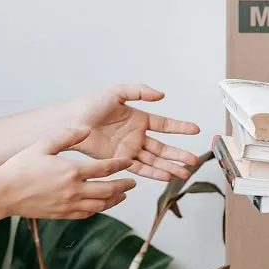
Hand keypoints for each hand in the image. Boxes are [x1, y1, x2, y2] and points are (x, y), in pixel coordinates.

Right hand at [0, 127, 136, 218]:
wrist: (3, 193)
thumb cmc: (21, 167)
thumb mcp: (43, 145)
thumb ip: (67, 136)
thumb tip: (86, 129)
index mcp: (72, 170)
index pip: (105, 168)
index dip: (120, 165)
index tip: (128, 161)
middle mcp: (74, 190)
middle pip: (108, 190)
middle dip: (123, 186)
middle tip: (132, 183)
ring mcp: (69, 205)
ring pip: (101, 205)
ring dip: (115, 199)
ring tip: (123, 195)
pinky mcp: (63, 215)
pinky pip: (87, 214)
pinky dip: (99, 209)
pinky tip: (102, 204)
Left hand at [71, 84, 200, 181]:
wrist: (72, 123)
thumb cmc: (90, 106)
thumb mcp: (117, 92)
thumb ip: (140, 91)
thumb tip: (161, 95)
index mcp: (139, 119)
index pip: (165, 125)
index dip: (180, 128)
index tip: (195, 130)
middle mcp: (137, 136)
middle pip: (163, 148)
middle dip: (179, 154)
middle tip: (194, 160)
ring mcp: (129, 150)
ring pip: (155, 161)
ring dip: (170, 167)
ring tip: (185, 173)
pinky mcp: (120, 161)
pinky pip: (140, 168)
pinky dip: (153, 173)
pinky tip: (166, 176)